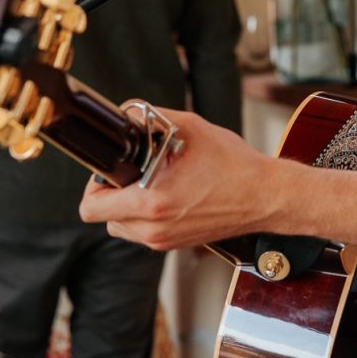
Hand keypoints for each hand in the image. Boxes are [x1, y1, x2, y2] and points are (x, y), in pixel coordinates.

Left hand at [79, 109, 284, 250]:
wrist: (264, 196)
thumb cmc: (234, 164)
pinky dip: (148, 213)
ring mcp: (164, 241)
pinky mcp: (176, 245)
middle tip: (134, 171)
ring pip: (124, 227)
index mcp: (151, 204)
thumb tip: (129, 113)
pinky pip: (145, 231)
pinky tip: (169, 191)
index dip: (95, 184)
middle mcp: (153, 230)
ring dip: (129, 205)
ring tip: (153, 180)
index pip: (91, 209)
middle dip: (113, 193)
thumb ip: (153, 118)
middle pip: (105, 218)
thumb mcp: (191, 128)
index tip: (111, 168)